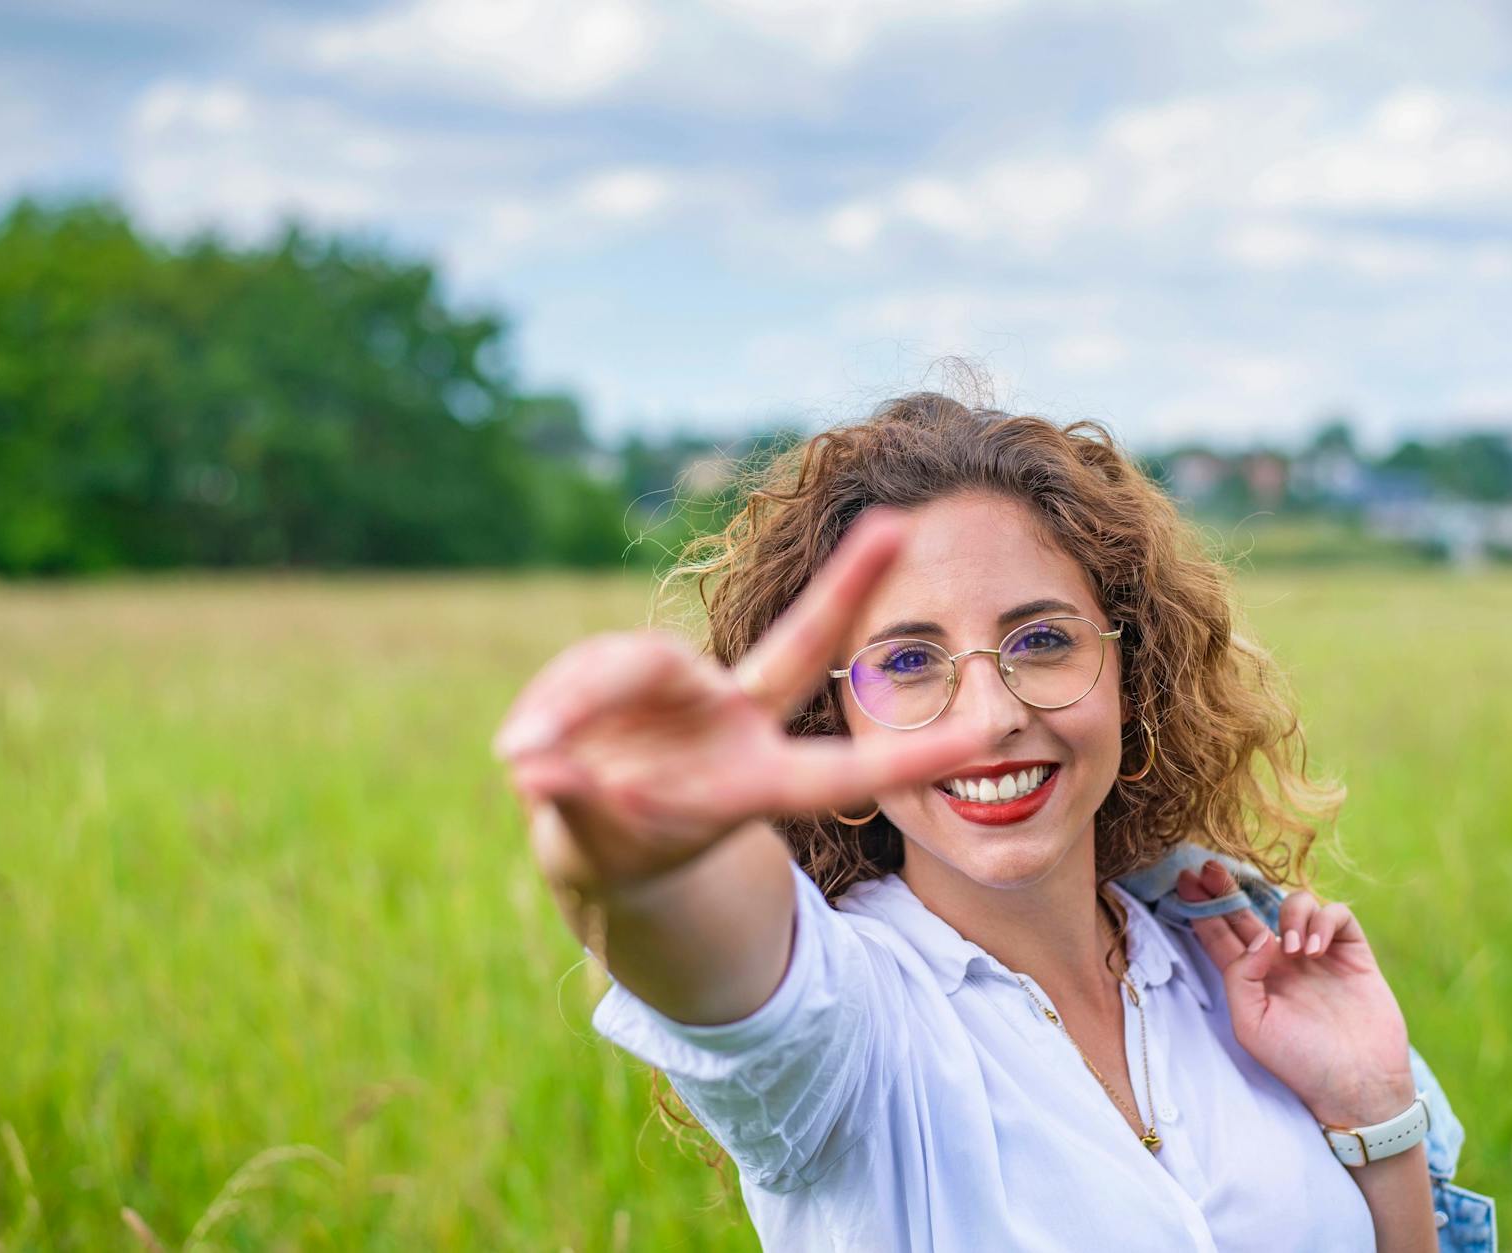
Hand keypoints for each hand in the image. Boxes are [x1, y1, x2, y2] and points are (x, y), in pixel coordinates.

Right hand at [491, 508, 991, 892]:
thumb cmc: (621, 846)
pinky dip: (552, 714)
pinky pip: (584, 675)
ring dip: (573, 710)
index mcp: (757, 783)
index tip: (985, 737)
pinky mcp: (636, 668)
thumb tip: (535, 766)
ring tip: (527, 764)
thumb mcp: (604, 846)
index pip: (841, 770)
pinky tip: (526, 754)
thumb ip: (578, 806)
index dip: (910, 756)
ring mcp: (692, 689)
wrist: (596, 832)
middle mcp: (737, 721)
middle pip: (799, 645)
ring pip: (630, 668)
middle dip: (846, 587)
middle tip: (901, 524)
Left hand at [1176, 860, 1413, 1128]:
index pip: (1221, 935)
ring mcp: (1318, 954)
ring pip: (1295, 905)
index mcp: (1253, 979)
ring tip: (1293, 949)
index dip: (1203, 909)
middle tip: (1209, 868)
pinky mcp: (1352, 953)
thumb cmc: (1300, 1062)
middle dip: (1228, 887)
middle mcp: (1281, 962)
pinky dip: (1323, 921)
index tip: (1185, 882)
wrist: (1358, 1084)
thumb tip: (1258, 937)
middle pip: (1249, 912)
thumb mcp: (1251, 1025)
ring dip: (1289, 915)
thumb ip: (1240, 977)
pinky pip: (1336, 915)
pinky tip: (1316, 948)